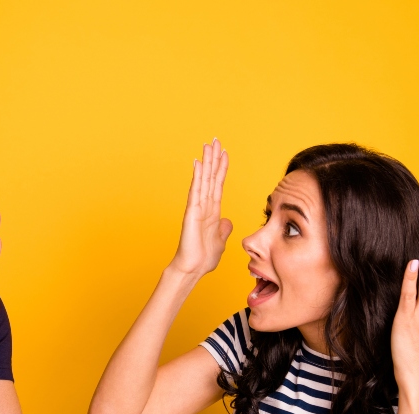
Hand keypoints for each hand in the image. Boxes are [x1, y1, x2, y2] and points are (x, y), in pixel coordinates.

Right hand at [168, 138, 232, 277]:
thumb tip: (226, 221)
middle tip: (215, 140)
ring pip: (204, 179)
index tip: (224, 154)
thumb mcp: (220, 241)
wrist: (193, 269)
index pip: (218, 185)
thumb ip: (223, 229)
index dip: (221, 169)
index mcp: (213, 212)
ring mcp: (197, 207)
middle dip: (214, 158)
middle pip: (211, 177)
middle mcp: (205, 206)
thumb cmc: (203, 258)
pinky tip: (198, 162)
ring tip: (208, 144)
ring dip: (207, 161)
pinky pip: (196, 190)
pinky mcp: (192, 212)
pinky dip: (198, 176)